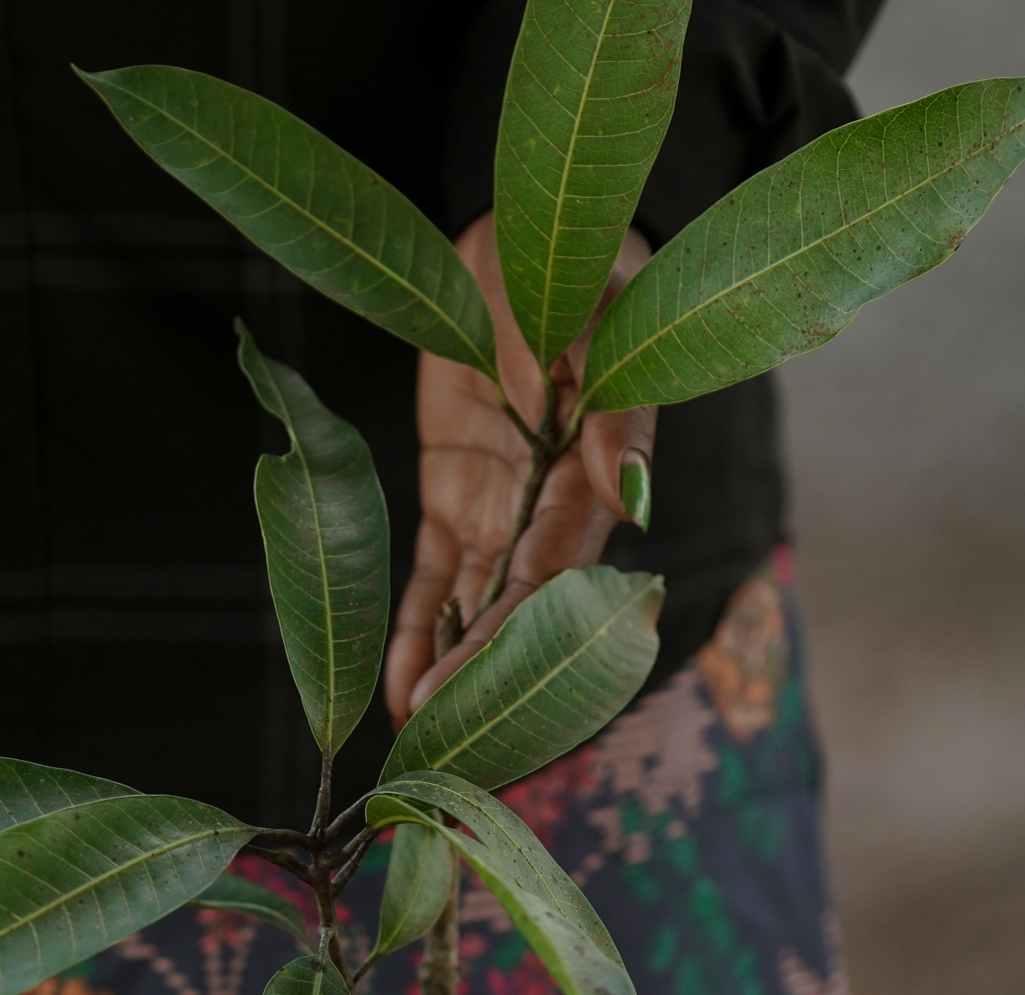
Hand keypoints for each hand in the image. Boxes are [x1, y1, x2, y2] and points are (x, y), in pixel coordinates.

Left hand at [385, 212, 657, 721]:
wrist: (520, 229)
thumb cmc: (576, 263)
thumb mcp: (599, 318)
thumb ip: (611, 410)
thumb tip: (628, 500)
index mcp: (593, 478)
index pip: (559, 575)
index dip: (520, 630)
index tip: (480, 676)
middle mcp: (550, 511)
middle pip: (517, 611)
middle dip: (480, 674)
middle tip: (440, 735)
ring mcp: (500, 512)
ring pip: (474, 609)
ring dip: (448, 668)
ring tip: (415, 731)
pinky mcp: (453, 501)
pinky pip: (434, 580)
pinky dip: (416, 630)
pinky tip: (396, 687)